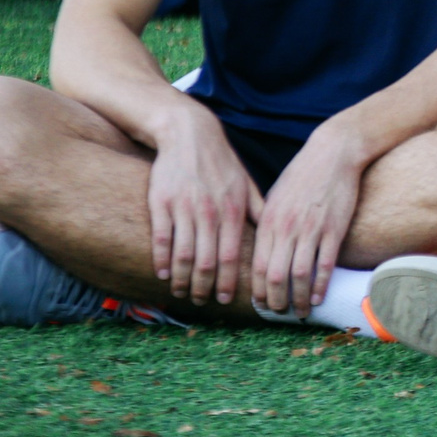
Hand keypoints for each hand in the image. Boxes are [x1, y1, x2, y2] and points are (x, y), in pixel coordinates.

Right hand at [147, 104, 263, 306]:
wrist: (190, 134)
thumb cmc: (222, 163)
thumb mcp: (246, 184)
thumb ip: (259, 211)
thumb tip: (276, 237)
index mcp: (233, 210)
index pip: (231, 256)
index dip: (227, 281)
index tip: (225, 299)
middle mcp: (209, 211)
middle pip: (206, 261)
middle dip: (203, 287)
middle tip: (201, 302)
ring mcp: (184, 207)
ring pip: (183, 254)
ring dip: (181, 279)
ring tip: (180, 292)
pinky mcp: (161, 202)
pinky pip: (162, 238)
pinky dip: (161, 260)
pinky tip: (162, 273)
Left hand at [251, 131, 369, 313]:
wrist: (333, 151)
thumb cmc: (303, 173)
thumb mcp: (276, 196)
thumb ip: (266, 222)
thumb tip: (260, 248)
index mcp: (268, 221)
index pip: (256, 265)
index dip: (257, 290)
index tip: (261, 304)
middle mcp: (286, 228)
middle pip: (274, 275)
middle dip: (275, 300)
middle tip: (279, 312)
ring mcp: (310, 229)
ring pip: (300, 275)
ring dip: (298, 298)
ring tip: (299, 311)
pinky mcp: (334, 228)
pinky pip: (325, 264)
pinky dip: (320, 285)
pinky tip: (318, 296)